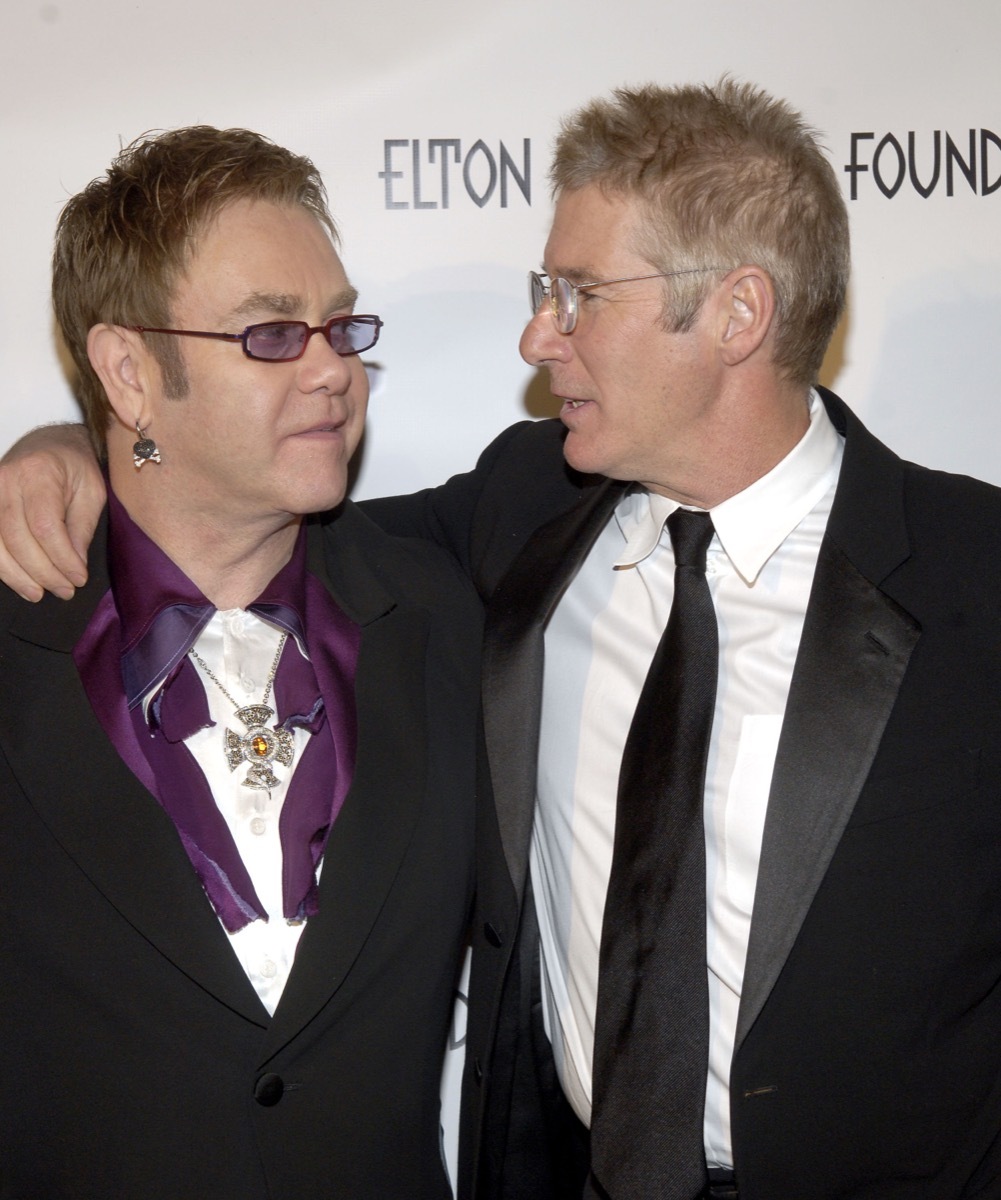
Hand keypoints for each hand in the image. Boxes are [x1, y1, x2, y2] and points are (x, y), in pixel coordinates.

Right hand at [0, 423, 105, 601]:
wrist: (49, 443)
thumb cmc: (75, 467)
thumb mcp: (92, 492)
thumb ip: (81, 528)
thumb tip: (73, 566)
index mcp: (39, 473)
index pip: (45, 526)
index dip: (61, 558)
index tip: (79, 578)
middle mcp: (6, 480)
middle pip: (18, 538)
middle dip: (43, 572)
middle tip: (65, 591)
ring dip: (17, 575)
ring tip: (39, 594)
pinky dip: (1, 565)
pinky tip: (18, 580)